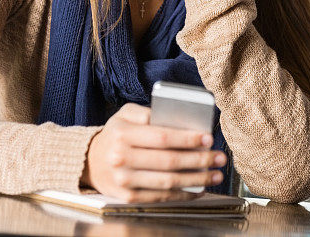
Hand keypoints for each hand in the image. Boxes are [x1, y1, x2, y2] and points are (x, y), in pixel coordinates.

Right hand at [80, 103, 226, 201]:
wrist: (90, 160)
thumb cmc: (116, 133)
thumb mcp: (125, 114)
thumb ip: (147, 111)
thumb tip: (177, 118)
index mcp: (123, 134)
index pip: (162, 137)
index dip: (188, 139)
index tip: (208, 138)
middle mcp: (121, 158)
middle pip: (169, 161)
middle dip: (199, 160)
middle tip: (219, 157)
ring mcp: (124, 180)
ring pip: (168, 182)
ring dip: (197, 179)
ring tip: (216, 174)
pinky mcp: (127, 197)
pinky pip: (160, 197)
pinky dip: (182, 194)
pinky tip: (198, 188)